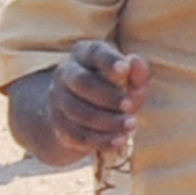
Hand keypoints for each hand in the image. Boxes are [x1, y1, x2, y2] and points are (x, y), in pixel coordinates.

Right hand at [49, 40, 149, 154]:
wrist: (83, 113)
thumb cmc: (113, 87)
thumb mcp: (128, 78)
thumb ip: (137, 72)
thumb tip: (135, 62)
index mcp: (84, 53)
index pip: (95, 53)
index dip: (109, 61)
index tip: (124, 69)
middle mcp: (66, 72)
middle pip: (82, 82)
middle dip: (108, 96)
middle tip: (131, 106)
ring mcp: (58, 99)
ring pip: (78, 112)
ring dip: (107, 121)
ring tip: (130, 126)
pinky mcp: (58, 124)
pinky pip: (77, 134)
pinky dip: (99, 140)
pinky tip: (119, 141)